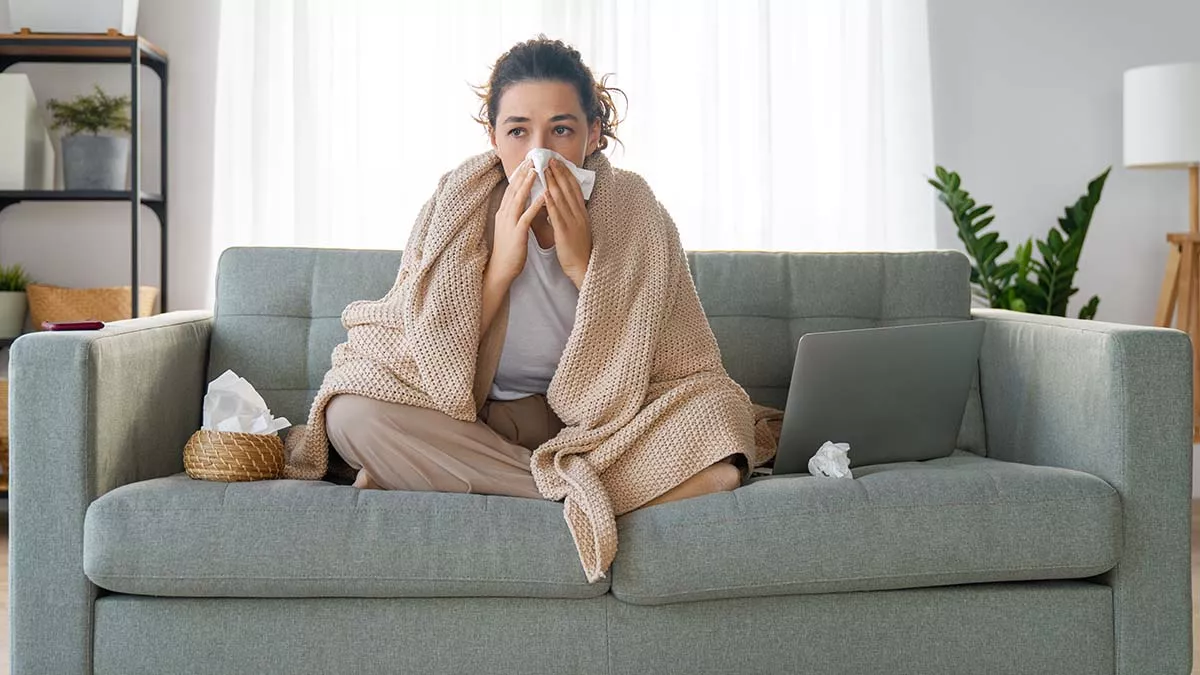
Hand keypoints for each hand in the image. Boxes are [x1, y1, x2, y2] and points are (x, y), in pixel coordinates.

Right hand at [489, 159, 545, 281]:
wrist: (500, 270)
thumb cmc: (508, 250)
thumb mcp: (509, 227)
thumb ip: (514, 213)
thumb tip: (522, 202)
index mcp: (503, 212)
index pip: (511, 188)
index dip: (518, 174)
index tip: (526, 162)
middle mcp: (504, 214)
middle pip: (513, 189)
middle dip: (522, 173)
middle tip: (532, 158)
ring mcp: (509, 223)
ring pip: (519, 199)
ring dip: (528, 184)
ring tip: (536, 170)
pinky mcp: (517, 233)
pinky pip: (526, 216)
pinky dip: (534, 205)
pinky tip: (543, 196)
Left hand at [544, 158, 592, 288]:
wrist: (583, 267)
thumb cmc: (578, 249)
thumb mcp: (577, 227)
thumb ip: (570, 214)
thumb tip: (561, 202)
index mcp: (581, 213)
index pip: (574, 188)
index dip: (566, 174)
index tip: (558, 162)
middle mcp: (578, 214)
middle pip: (568, 189)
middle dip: (559, 172)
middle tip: (550, 159)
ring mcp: (573, 222)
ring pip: (562, 198)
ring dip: (553, 182)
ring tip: (544, 169)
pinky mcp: (565, 232)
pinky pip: (557, 214)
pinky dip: (550, 202)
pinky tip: (544, 192)